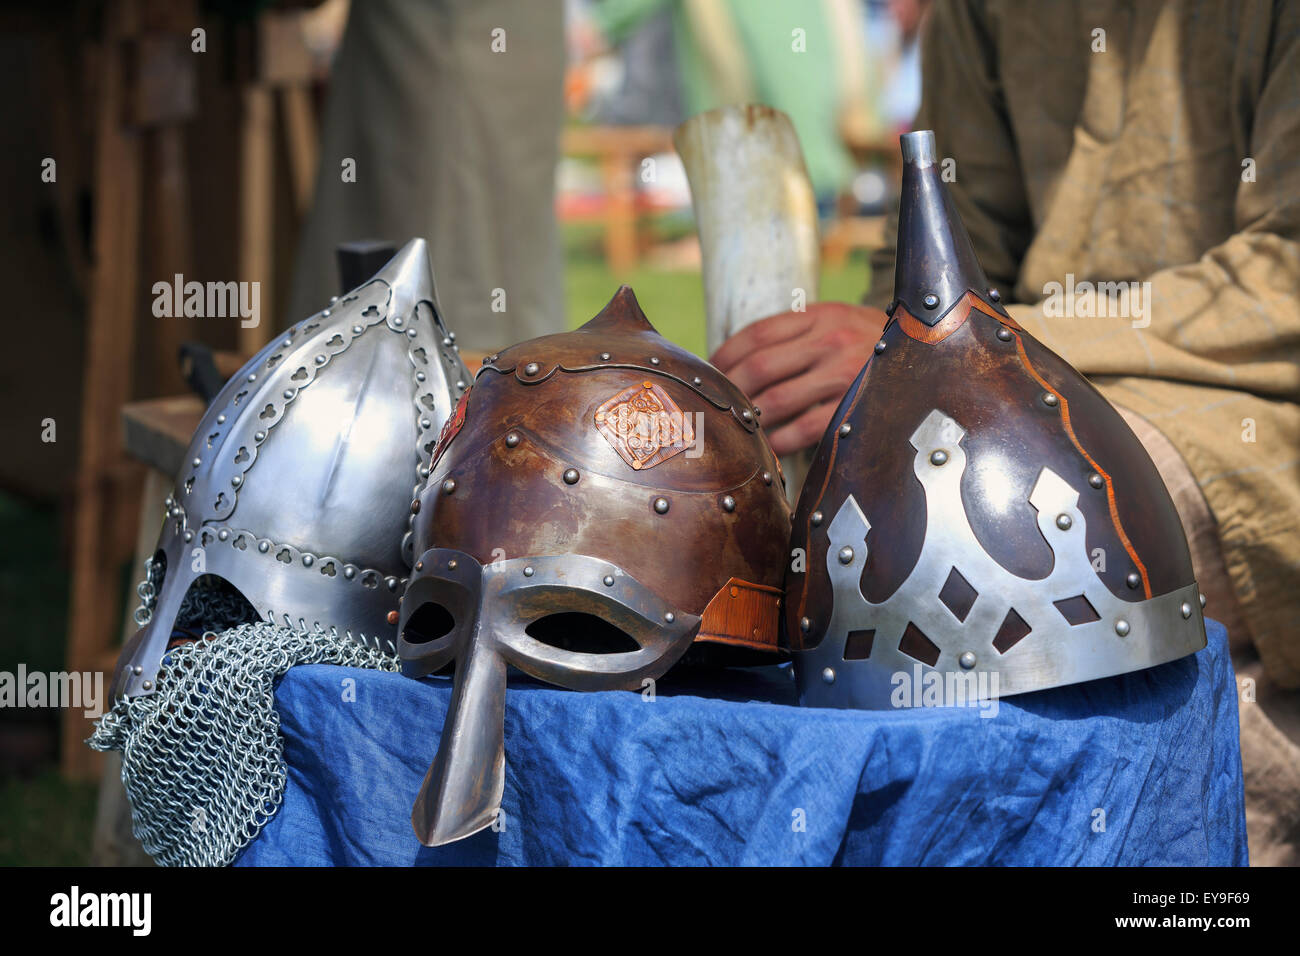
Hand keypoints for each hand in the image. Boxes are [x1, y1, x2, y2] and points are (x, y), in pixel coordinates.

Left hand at [710, 302, 888, 454]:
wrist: (933, 354)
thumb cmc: (871, 345)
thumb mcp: (838, 322)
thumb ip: (796, 335)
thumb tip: (735, 363)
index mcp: (820, 315)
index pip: (755, 334)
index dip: (724, 357)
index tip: (709, 374)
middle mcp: (831, 340)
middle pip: (758, 368)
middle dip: (729, 391)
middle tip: (714, 408)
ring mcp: (845, 373)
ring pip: (777, 400)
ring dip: (750, 419)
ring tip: (736, 428)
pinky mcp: (857, 406)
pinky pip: (804, 429)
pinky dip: (779, 441)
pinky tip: (768, 448)